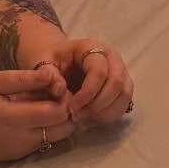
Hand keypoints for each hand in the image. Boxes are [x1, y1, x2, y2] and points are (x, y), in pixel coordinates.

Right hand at [0, 68, 74, 161]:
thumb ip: (21, 80)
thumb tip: (52, 74)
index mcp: (15, 119)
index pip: (60, 112)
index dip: (65, 96)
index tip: (56, 83)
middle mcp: (22, 140)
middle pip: (64, 129)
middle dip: (66, 110)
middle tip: (52, 92)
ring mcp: (19, 151)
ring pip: (55, 138)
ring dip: (56, 121)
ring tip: (41, 102)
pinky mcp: (14, 157)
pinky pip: (40, 144)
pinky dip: (44, 130)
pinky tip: (29, 115)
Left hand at [15, 32, 134, 125]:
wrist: (58, 61)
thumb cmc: (51, 59)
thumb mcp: (44, 61)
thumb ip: (48, 73)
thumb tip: (60, 90)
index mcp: (92, 47)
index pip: (99, 71)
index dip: (87, 93)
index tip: (71, 108)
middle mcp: (111, 57)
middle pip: (117, 83)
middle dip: (98, 105)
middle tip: (77, 117)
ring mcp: (120, 71)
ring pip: (124, 94)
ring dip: (105, 112)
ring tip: (83, 119)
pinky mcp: (121, 86)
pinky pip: (124, 103)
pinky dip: (109, 115)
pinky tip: (90, 120)